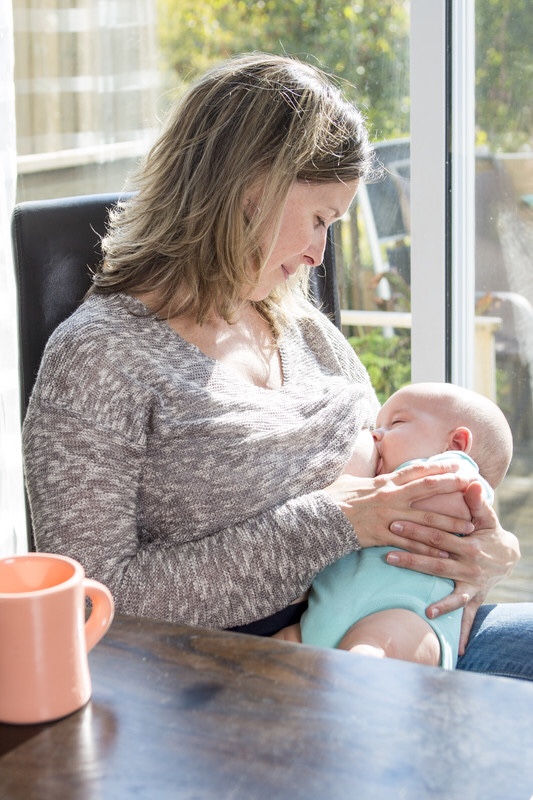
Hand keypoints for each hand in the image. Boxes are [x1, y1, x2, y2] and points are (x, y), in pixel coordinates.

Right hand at [323, 461, 474, 554]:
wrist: (316, 520)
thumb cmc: (330, 499)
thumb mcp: (349, 480)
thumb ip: (365, 476)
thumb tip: (366, 468)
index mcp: (383, 482)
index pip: (416, 471)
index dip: (439, 467)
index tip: (457, 465)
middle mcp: (389, 497)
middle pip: (428, 489)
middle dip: (453, 487)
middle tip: (474, 487)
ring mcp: (387, 517)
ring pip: (425, 520)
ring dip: (449, 524)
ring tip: (468, 528)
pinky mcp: (382, 537)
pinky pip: (410, 545)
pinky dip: (428, 550)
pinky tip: (443, 554)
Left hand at [383, 481, 519, 653]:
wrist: (509, 556)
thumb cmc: (489, 532)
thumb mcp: (486, 517)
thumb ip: (477, 502)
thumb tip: (472, 482)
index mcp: (467, 544)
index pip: (437, 536)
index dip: (416, 529)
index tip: (394, 523)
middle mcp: (468, 566)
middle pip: (435, 562)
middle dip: (410, 558)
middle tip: (386, 555)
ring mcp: (471, 584)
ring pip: (446, 589)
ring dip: (432, 596)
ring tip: (417, 606)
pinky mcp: (474, 597)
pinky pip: (466, 615)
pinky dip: (461, 629)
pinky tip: (455, 645)